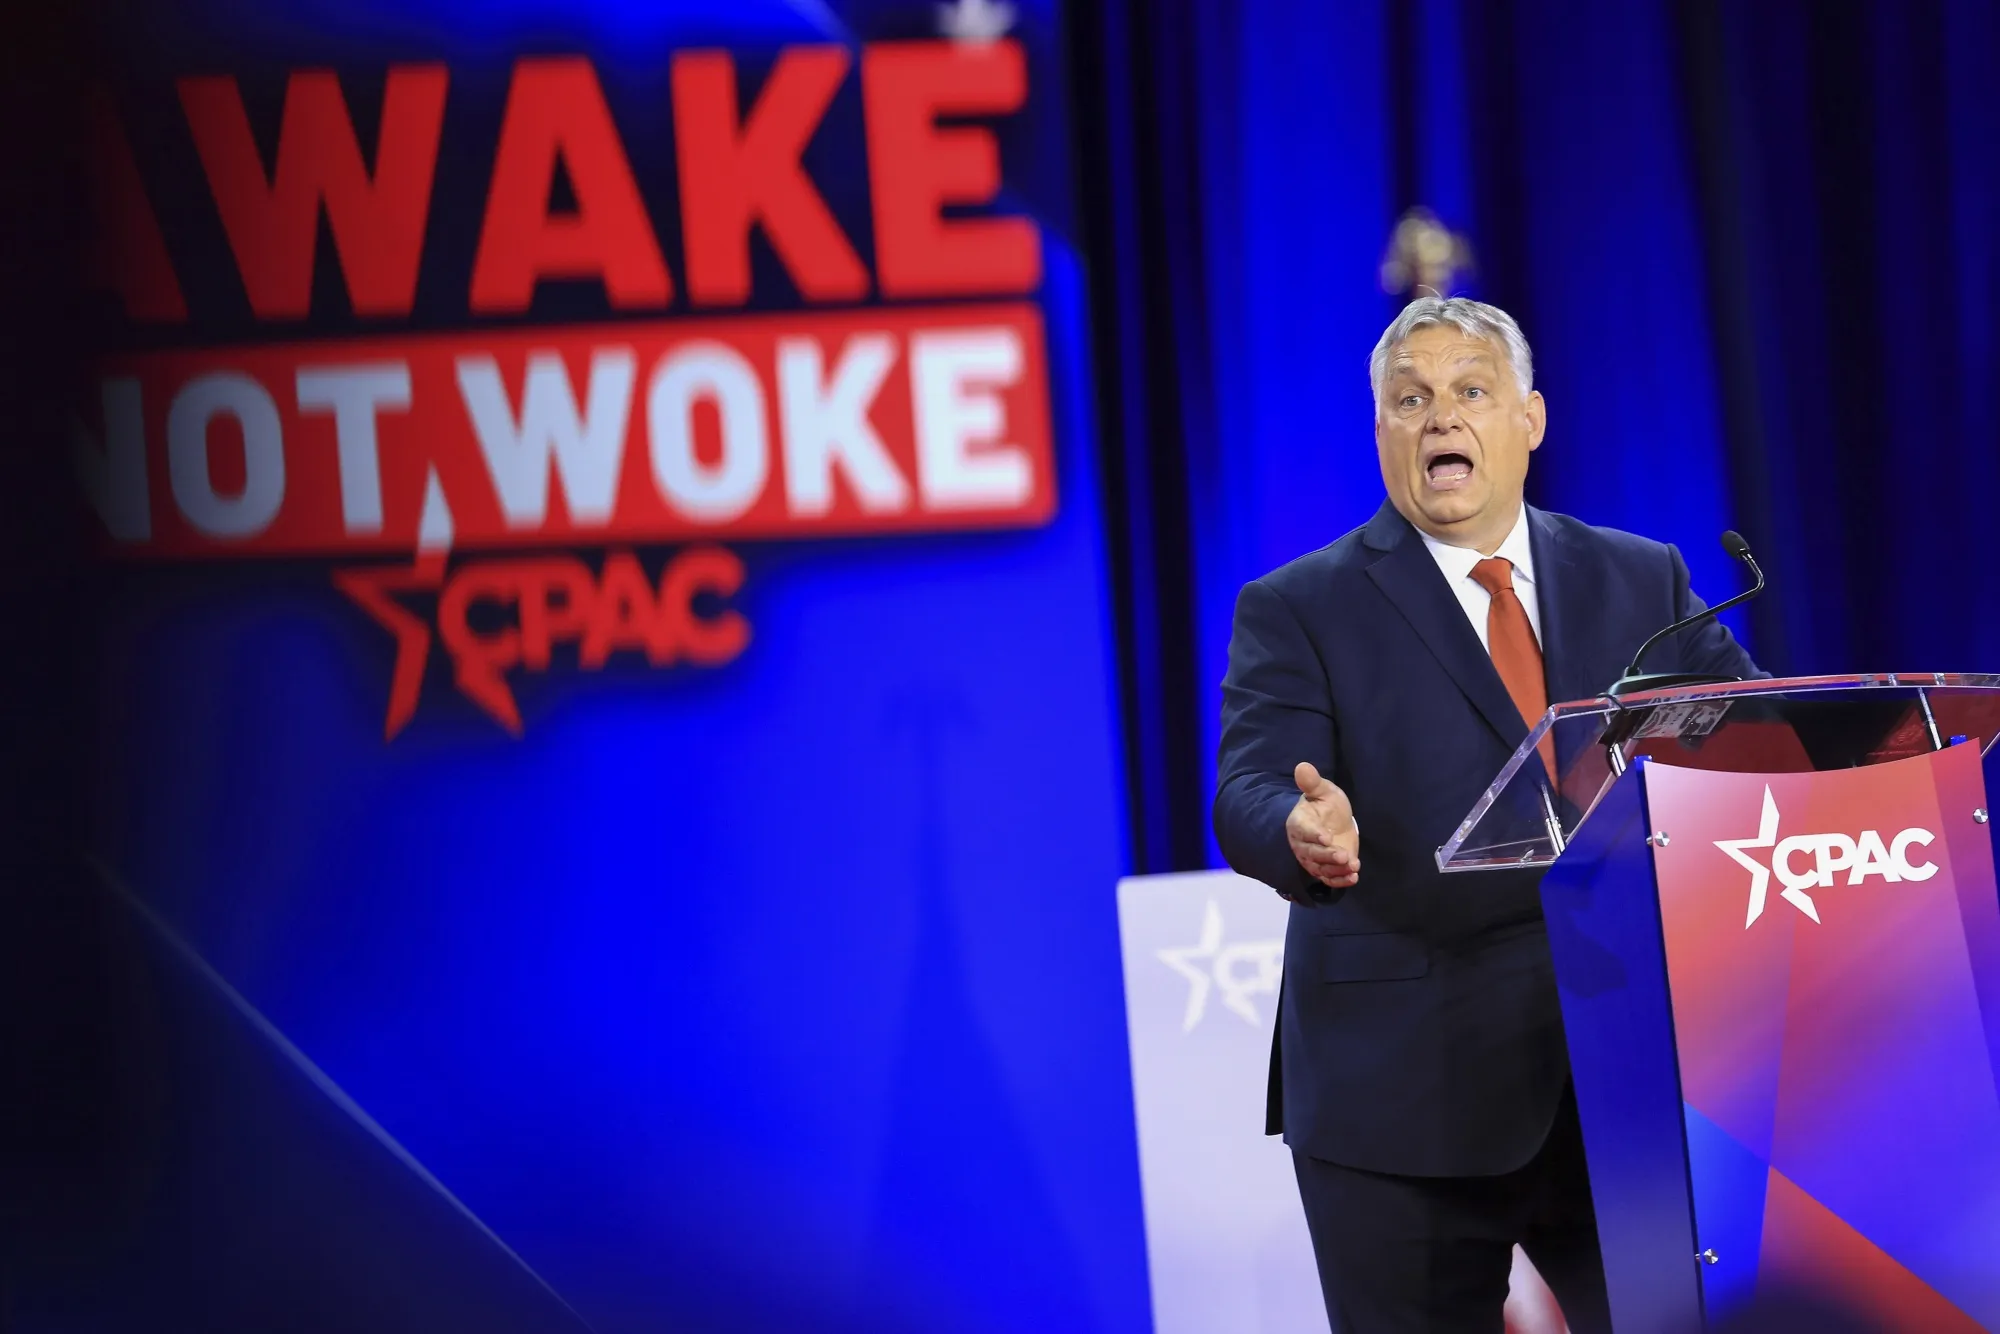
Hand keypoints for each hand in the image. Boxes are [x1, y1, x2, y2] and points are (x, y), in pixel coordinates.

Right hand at [1285, 761, 1359, 896]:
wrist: (1333, 822)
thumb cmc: (1326, 804)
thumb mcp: (1323, 791)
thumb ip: (1313, 783)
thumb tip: (1302, 766)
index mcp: (1300, 823)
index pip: (1303, 831)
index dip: (1314, 835)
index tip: (1326, 837)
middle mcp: (1303, 845)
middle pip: (1312, 854)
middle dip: (1328, 856)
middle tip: (1345, 855)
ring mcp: (1313, 860)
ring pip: (1322, 869)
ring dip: (1337, 870)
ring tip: (1353, 866)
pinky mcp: (1326, 870)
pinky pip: (1329, 879)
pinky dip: (1341, 881)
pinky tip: (1354, 877)